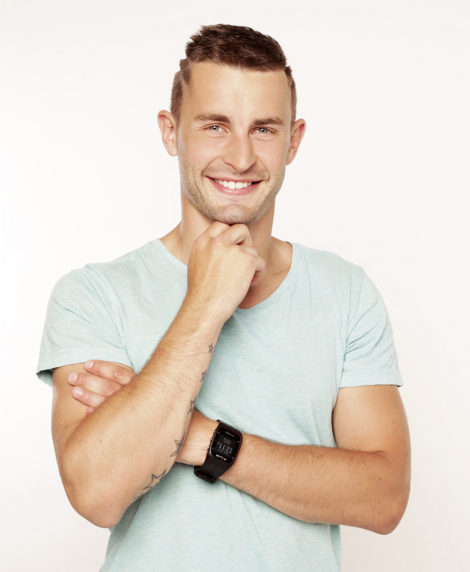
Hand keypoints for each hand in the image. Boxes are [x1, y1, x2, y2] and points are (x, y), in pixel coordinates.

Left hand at [68, 360, 216, 465]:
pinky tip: (86, 417)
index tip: (88, 363)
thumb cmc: (187, 419)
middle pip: (111, 386)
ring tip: (75, 392)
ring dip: (90, 396)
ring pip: (110, 403)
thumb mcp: (171, 397)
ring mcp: (142, 417)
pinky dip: (100, 419)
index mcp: (151, 387)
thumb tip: (136, 383)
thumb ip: (153, 389)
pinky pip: (116, 425)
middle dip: (90, 380)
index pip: (122, 373)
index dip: (103, 367)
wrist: (202, 439)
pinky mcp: (140, 432)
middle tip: (73, 377)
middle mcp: (145, 399)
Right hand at [185, 222, 264, 323]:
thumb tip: (226, 243)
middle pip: (240, 229)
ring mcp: (233, 250)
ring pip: (252, 248)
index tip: (232, 248)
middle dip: (246, 242)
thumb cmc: (201, 291)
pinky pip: (260, 261)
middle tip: (244, 258)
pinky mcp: (247, 260)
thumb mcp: (197, 262)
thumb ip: (209, 249)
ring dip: (251, 262)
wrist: (205, 307)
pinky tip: (249, 282)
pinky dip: (258, 272)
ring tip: (244, 277)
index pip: (221, 225)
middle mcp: (217, 242)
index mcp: (203, 241)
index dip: (230, 235)